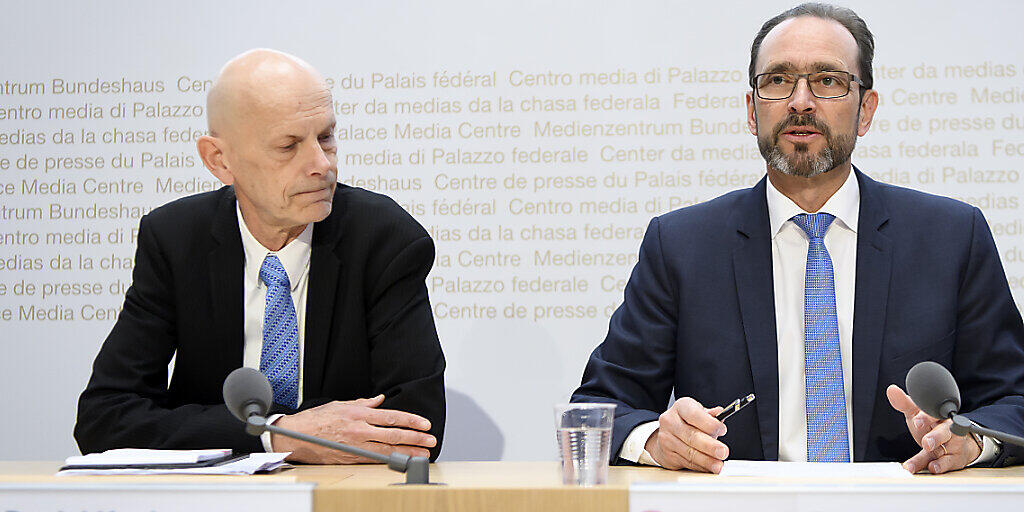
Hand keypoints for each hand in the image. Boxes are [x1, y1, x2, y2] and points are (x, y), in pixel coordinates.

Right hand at [271, 394, 435, 463]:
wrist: (297, 435)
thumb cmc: (317, 419)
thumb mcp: (341, 404)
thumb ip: (364, 403)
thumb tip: (380, 400)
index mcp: (359, 413)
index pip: (391, 417)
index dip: (410, 421)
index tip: (424, 425)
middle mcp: (360, 429)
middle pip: (393, 435)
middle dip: (415, 438)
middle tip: (431, 441)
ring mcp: (356, 445)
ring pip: (387, 450)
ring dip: (407, 452)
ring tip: (422, 454)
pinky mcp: (351, 457)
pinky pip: (374, 459)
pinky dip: (390, 461)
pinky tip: (402, 461)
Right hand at [645, 397, 728, 472]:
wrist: (667, 434)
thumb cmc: (686, 422)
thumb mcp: (698, 412)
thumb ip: (711, 415)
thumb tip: (720, 413)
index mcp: (681, 407)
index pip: (694, 415)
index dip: (710, 424)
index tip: (722, 430)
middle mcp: (670, 422)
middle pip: (691, 436)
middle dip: (710, 446)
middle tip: (723, 452)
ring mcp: (667, 439)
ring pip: (689, 452)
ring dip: (706, 460)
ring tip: (718, 464)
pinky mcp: (667, 455)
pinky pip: (687, 462)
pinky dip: (700, 466)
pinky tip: (709, 467)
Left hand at [886, 384, 980, 473]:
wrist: (954, 441)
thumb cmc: (932, 425)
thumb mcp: (917, 413)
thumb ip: (904, 403)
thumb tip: (891, 390)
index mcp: (938, 415)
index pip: (934, 413)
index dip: (926, 417)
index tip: (916, 421)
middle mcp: (948, 429)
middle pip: (945, 431)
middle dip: (936, 437)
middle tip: (926, 442)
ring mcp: (952, 444)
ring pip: (945, 449)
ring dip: (937, 457)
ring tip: (930, 464)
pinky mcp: (954, 459)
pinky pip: (947, 463)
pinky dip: (941, 466)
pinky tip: (933, 468)